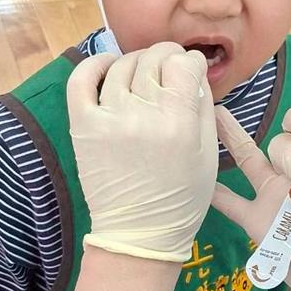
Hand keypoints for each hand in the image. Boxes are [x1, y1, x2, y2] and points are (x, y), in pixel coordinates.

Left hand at [67, 42, 217, 261]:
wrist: (139, 233)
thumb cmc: (181, 198)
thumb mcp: (208, 155)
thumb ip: (203, 109)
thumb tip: (193, 72)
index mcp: (178, 124)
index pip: (183, 65)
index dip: (191, 61)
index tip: (192, 69)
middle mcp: (142, 116)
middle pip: (153, 60)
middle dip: (167, 56)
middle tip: (171, 68)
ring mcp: (109, 119)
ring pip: (122, 65)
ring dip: (137, 61)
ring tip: (144, 73)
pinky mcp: (84, 126)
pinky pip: (82, 79)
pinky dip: (94, 64)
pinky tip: (108, 65)